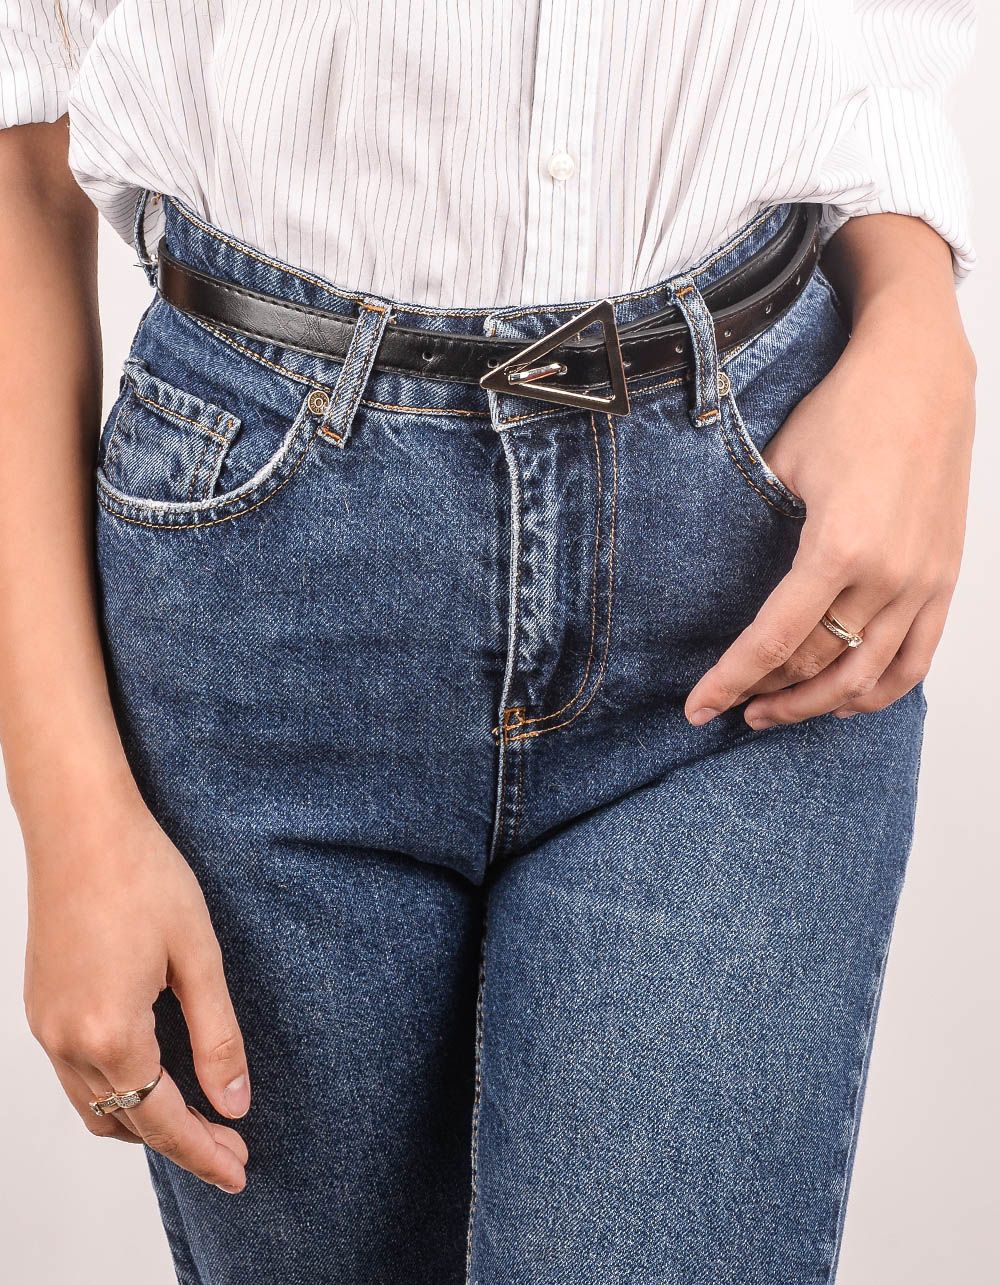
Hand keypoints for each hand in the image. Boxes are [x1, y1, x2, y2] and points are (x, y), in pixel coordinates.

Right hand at [23, 785, 249, 1192]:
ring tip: (196, 1120)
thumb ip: (216, 1036)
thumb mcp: (198, 956)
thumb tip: (234, 1102)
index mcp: (109, 1033)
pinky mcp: (39, 1006)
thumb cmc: (143, 876)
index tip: (240, 1172)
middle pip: (127, 1122)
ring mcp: (45, 1026)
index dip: (205, 1151)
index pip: (163, 1119)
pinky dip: (114, 1092)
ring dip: (143, 1122)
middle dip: (181, 1143)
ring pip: (95, 1106)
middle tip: (232, 1151)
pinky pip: (75, 1076)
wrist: (80, 825)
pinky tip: (150, 1077)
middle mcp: (66, 1041)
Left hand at [685, 217, 975, 730]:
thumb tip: (728, 593)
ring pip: (866, 678)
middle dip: (765, 694)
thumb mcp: (783, 467)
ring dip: (815, 705)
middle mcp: (888, 575)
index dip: (730, 680)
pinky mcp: (944, 579)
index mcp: (838, 547)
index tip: (697, 707)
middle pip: (817, 666)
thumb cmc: (846, 411)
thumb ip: (763, 538)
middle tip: (729, 708)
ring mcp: (924, 582)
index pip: (773, 641)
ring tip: (773, 712)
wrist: (921, 374)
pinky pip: (915, 659)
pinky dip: (878, 692)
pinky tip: (842, 702)